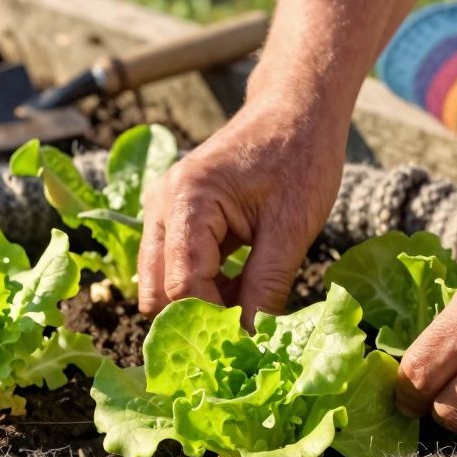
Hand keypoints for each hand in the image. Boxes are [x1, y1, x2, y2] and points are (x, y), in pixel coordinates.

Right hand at [138, 97, 347, 325]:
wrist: (297, 109)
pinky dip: (205, 288)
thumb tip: (253, 342)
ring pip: (163, 281)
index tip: (246, 347)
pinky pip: (176, 266)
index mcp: (186, 201)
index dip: (212, 322)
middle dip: (195, 320)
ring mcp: (164, 210)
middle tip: (240, 343)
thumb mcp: (291, 229)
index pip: (181, 285)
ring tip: (247, 317)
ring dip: (200, 305)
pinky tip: (242, 295)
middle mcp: (162, 205)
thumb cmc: (299, 157)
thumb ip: (267, 288)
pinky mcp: (176, 217)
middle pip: (157, 289)